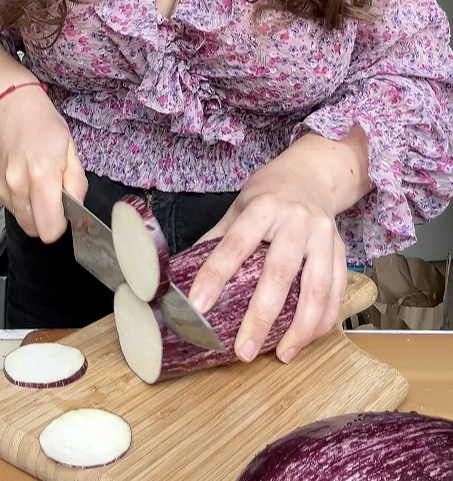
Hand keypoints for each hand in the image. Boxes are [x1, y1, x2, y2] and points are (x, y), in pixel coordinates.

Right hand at [0, 88, 87, 242]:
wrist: (8, 106)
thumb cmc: (42, 123)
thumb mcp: (70, 149)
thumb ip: (77, 183)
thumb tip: (78, 208)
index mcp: (42, 177)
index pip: (50, 229)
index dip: (62, 225)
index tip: (66, 212)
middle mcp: (18, 187)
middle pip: (35, 231)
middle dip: (48, 221)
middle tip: (55, 198)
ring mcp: (3, 188)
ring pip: (22, 220)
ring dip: (34, 212)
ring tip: (39, 184)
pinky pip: (11, 208)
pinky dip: (22, 202)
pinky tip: (26, 179)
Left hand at [187, 156, 347, 364]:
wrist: (312, 174)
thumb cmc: (269, 193)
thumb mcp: (239, 205)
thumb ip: (219, 237)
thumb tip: (186, 274)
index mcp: (263, 207)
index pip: (235, 244)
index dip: (216, 275)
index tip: (199, 306)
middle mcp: (296, 220)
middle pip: (278, 273)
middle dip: (260, 317)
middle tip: (242, 351)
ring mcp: (323, 236)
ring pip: (315, 288)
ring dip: (300, 328)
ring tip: (282, 354)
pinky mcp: (342, 250)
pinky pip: (336, 291)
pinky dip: (323, 319)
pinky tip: (307, 339)